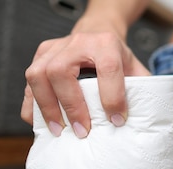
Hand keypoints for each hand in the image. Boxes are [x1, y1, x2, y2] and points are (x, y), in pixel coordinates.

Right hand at [21, 32, 150, 137]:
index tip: (116, 120)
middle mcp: (77, 43)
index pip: (107, 68)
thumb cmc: (116, 55)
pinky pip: (28, 83)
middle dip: (71, 106)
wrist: (97, 32)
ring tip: (58, 130)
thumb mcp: (134, 67)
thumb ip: (142, 90)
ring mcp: (54, 48)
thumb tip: (144, 122)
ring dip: (46, 107)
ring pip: (38, 75)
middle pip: (60, 71)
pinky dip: (32, 105)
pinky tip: (41, 122)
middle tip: (82, 131)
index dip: (112, 97)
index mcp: (105, 43)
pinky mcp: (40, 56)